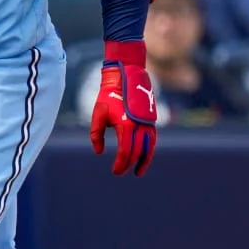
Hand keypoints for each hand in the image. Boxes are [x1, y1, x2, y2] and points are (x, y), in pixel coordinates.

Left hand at [88, 43, 157, 175]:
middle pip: (137, 152)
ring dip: (144, 160)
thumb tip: (99, 152)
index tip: (116, 171)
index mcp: (126, 125)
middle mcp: (139, 126)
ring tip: (138, 171)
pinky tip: (143, 156)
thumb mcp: (98, 114)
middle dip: (129, 164)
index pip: (125, 151)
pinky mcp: (151, 120)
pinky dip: (149, 150)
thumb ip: (96, 135)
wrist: (125, 77)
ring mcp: (148, 123)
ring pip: (149, 147)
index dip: (121, 164)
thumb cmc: (108, 96)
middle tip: (122, 172)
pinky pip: (152, 139)